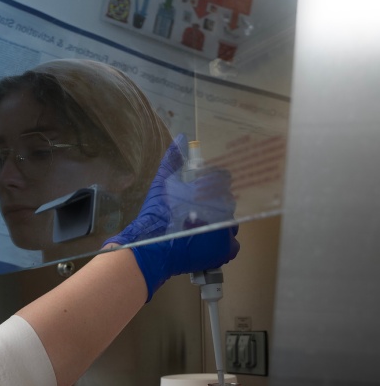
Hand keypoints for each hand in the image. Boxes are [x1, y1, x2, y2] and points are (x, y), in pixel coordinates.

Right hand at [102, 134, 239, 300]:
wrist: (152, 247)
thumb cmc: (157, 214)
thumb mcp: (162, 182)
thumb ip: (172, 160)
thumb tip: (180, 137)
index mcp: (213, 189)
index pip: (225, 180)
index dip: (215, 186)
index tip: (204, 194)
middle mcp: (225, 207)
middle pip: (228, 204)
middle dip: (215, 208)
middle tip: (197, 216)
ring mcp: (227, 228)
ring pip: (231, 224)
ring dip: (219, 226)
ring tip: (201, 232)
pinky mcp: (226, 248)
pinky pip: (232, 244)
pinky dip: (222, 245)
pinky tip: (207, 245)